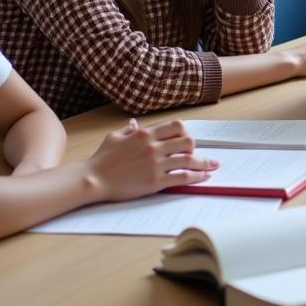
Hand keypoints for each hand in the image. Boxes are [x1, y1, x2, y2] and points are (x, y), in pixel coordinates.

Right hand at [86, 118, 217, 201]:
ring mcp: (155, 164)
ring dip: (204, 163)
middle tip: (199, 154)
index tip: (187, 140)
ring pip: (189, 159)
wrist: (93, 179)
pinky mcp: (155, 181)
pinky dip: (198, 176)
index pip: (176, 126)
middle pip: (187, 141)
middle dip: (196, 148)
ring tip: (213, 166)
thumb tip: (135, 123)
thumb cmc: (102, 159)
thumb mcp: (114, 137)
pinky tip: (205, 177)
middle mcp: (154, 146)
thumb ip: (128, 129)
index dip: (185, 132)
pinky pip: (183, 177)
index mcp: (146, 134)